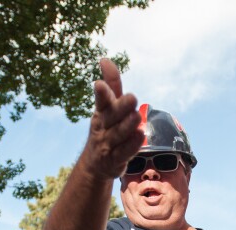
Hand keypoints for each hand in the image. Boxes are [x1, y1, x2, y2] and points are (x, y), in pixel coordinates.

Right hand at [78, 58, 144, 179]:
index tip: (100, 84)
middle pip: (111, 117)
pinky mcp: (114, 161)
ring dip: (127, 126)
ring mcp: (107, 145)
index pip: (101, 101)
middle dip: (120, 107)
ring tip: (136, 116)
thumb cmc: (105, 128)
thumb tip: (105, 59)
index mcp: (101, 113)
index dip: (102, 93)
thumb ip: (111, 84)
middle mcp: (103, 128)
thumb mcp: (106, 107)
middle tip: (132, 98)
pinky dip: (131, 145)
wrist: (95, 165)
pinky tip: (140, 136)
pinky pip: (123, 153)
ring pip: (117, 135)